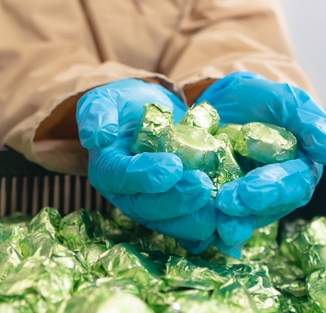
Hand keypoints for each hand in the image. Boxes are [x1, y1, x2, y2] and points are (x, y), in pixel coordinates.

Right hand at [77, 79, 216, 247]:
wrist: (147, 115)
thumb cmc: (124, 105)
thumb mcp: (106, 99)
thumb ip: (97, 113)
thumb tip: (97, 136)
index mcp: (107, 169)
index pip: (121, 178)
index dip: (146, 177)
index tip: (173, 167)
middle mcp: (126, 195)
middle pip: (147, 207)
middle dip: (176, 200)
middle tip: (203, 185)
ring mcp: (151, 207)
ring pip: (170, 223)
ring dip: (194, 219)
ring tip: (219, 207)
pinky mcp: (174, 211)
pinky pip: (189, 225)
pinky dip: (208, 225)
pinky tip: (227, 220)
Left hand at [196, 72, 325, 253]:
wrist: (225, 102)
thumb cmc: (263, 101)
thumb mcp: (288, 101)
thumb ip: (314, 125)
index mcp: (301, 170)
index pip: (293, 184)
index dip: (273, 189)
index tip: (250, 191)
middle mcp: (279, 193)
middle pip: (267, 208)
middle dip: (246, 207)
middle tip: (224, 202)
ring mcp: (251, 204)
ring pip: (242, 219)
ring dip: (226, 222)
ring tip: (209, 220)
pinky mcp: (224, 207)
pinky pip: (217, 220)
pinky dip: (204, 225)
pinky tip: (193, 228)